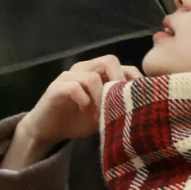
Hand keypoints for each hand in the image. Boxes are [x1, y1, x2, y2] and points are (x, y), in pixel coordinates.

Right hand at [11, 54, 141, 159]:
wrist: (48, 129)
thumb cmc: (78, 119)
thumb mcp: (103, 112)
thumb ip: (118, 104)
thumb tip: (142, 105)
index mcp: (98, 73)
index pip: (122, 66)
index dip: (134, 78)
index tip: (141, 97)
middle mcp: (84, 69)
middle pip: (109, 60)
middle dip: (118, 81)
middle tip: (120, 102)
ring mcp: (69, 77)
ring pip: (92, 76)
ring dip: (99, 97)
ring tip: (99, 114)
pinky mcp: (56, 88)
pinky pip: (73, 87)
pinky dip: (83, 99)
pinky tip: (84, 111)